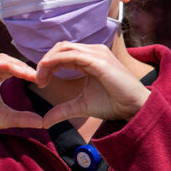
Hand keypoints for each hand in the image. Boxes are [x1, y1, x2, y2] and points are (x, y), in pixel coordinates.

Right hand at [0, 54, 43, 153]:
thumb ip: (22, 117)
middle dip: (22, 66)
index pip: (11, 66)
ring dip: (12, 65)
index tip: (43, 79)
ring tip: (27, 73)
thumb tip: (44, 121)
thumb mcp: (4, 118)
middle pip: (5, 60)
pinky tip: (8, 69)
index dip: (27, 70)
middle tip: (37, 75)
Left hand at [36, 42, 150, 126]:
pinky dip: (55, 60)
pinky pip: (71, 55)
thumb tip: (44, 122)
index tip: (40, 82)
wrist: (132, 107)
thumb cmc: (112, 103)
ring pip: (64, 48)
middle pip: (60, 48)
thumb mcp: (80, 106)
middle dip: (44, 62)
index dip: (47, 65)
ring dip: (47, 62)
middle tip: (38, 80)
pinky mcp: (99, 61)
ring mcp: (97, 54)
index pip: (62, 53)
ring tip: (41, 78)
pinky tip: (46, 69)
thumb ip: (62, 110)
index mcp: (89, 58)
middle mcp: (93, 52)